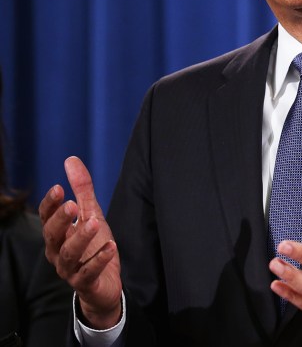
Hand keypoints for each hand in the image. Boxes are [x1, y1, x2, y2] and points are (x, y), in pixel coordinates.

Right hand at [39, 156, 122, 328]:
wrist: (103, 284)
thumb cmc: (93, 245)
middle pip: (51, 236)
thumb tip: (71, 159)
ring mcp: (70, 269)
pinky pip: (89, 273)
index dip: (50, 204)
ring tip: (95, 223)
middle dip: (60, 220)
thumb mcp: (91, 214)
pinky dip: (99, 259)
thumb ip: (82, 189)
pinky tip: (111, 246)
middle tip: (73, 205)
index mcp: (57, 235)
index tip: (59, 188)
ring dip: (80, 238)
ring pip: (68, 254)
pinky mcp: (86, 283)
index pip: (46, 218)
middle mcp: (58, 252)